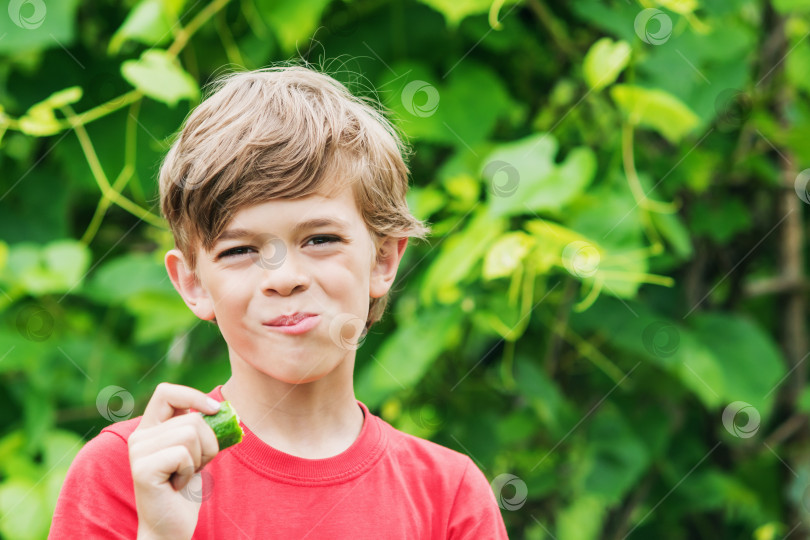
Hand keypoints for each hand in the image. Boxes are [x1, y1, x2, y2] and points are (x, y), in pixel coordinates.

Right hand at [128, 382, 221, 539]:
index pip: (167, 392)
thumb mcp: (196, 451)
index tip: (214, 410)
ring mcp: (138, 451)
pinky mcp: (142, 468)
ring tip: (184, 476)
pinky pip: (184, 454)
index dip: (193, 396)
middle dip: (207, 444)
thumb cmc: (185, 489)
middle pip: (192, 419)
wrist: (171, 526)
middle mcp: (139, 436)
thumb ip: (200, 428)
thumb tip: (224, 409)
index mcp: (150, 428)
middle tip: (193, 467)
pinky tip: (177, 485)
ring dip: (199, 458)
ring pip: (191, 433)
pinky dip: (190, 471)